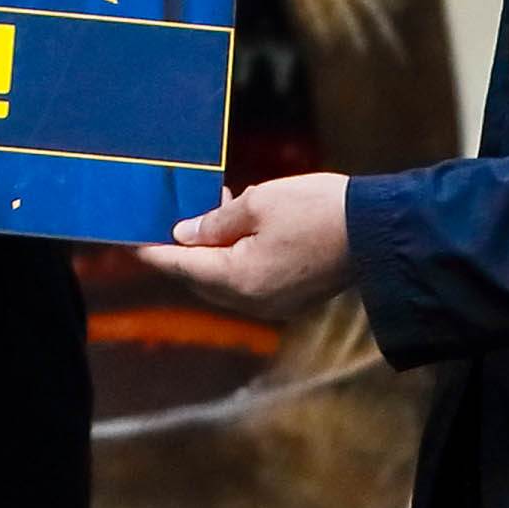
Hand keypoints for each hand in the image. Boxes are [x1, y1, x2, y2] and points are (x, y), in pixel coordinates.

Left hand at [138, 173, 354, 320]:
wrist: (379, 232)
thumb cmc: (318, 210)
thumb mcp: (259, 203)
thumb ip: (215, 222)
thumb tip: (186, 235)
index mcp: (238, 279)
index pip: (180, 265)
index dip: (152, 250)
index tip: (130, 240)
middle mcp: (251, 302)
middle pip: (199, 278)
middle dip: (183, 251)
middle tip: (171, 217)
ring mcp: (273, 304)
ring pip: (224, 281)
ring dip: (211, 253)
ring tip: (211, 211)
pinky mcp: (291, 298)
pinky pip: (248, 282)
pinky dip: (235, 259)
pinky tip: (238, 229)